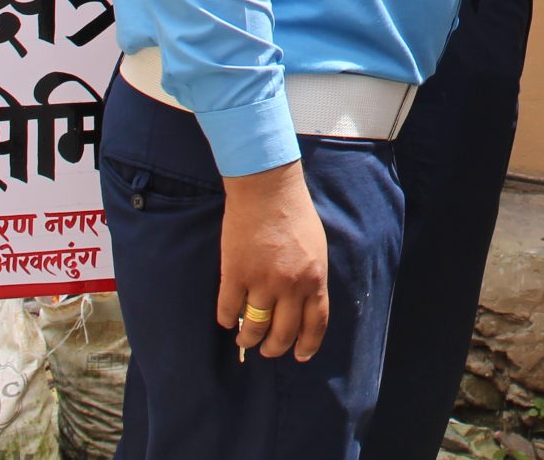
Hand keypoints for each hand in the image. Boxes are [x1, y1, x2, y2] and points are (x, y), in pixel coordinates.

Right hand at [218, 161, 330, 362]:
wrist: (267, 188)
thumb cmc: (294, 214)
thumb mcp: (316, 248)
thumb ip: (311, 278)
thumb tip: (302, 307)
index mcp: (315, 278)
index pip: (315, 323)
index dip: (307, 345)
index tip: (300, 356)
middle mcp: (291, 285)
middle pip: (283, 333)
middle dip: (274, 348)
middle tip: (267, 350)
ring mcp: (262, 281)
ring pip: (254, 327)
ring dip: (248, 339)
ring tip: (245, 340)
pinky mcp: (235, 274)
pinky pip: (229, 310)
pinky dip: (227, 319)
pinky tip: (228, 319)